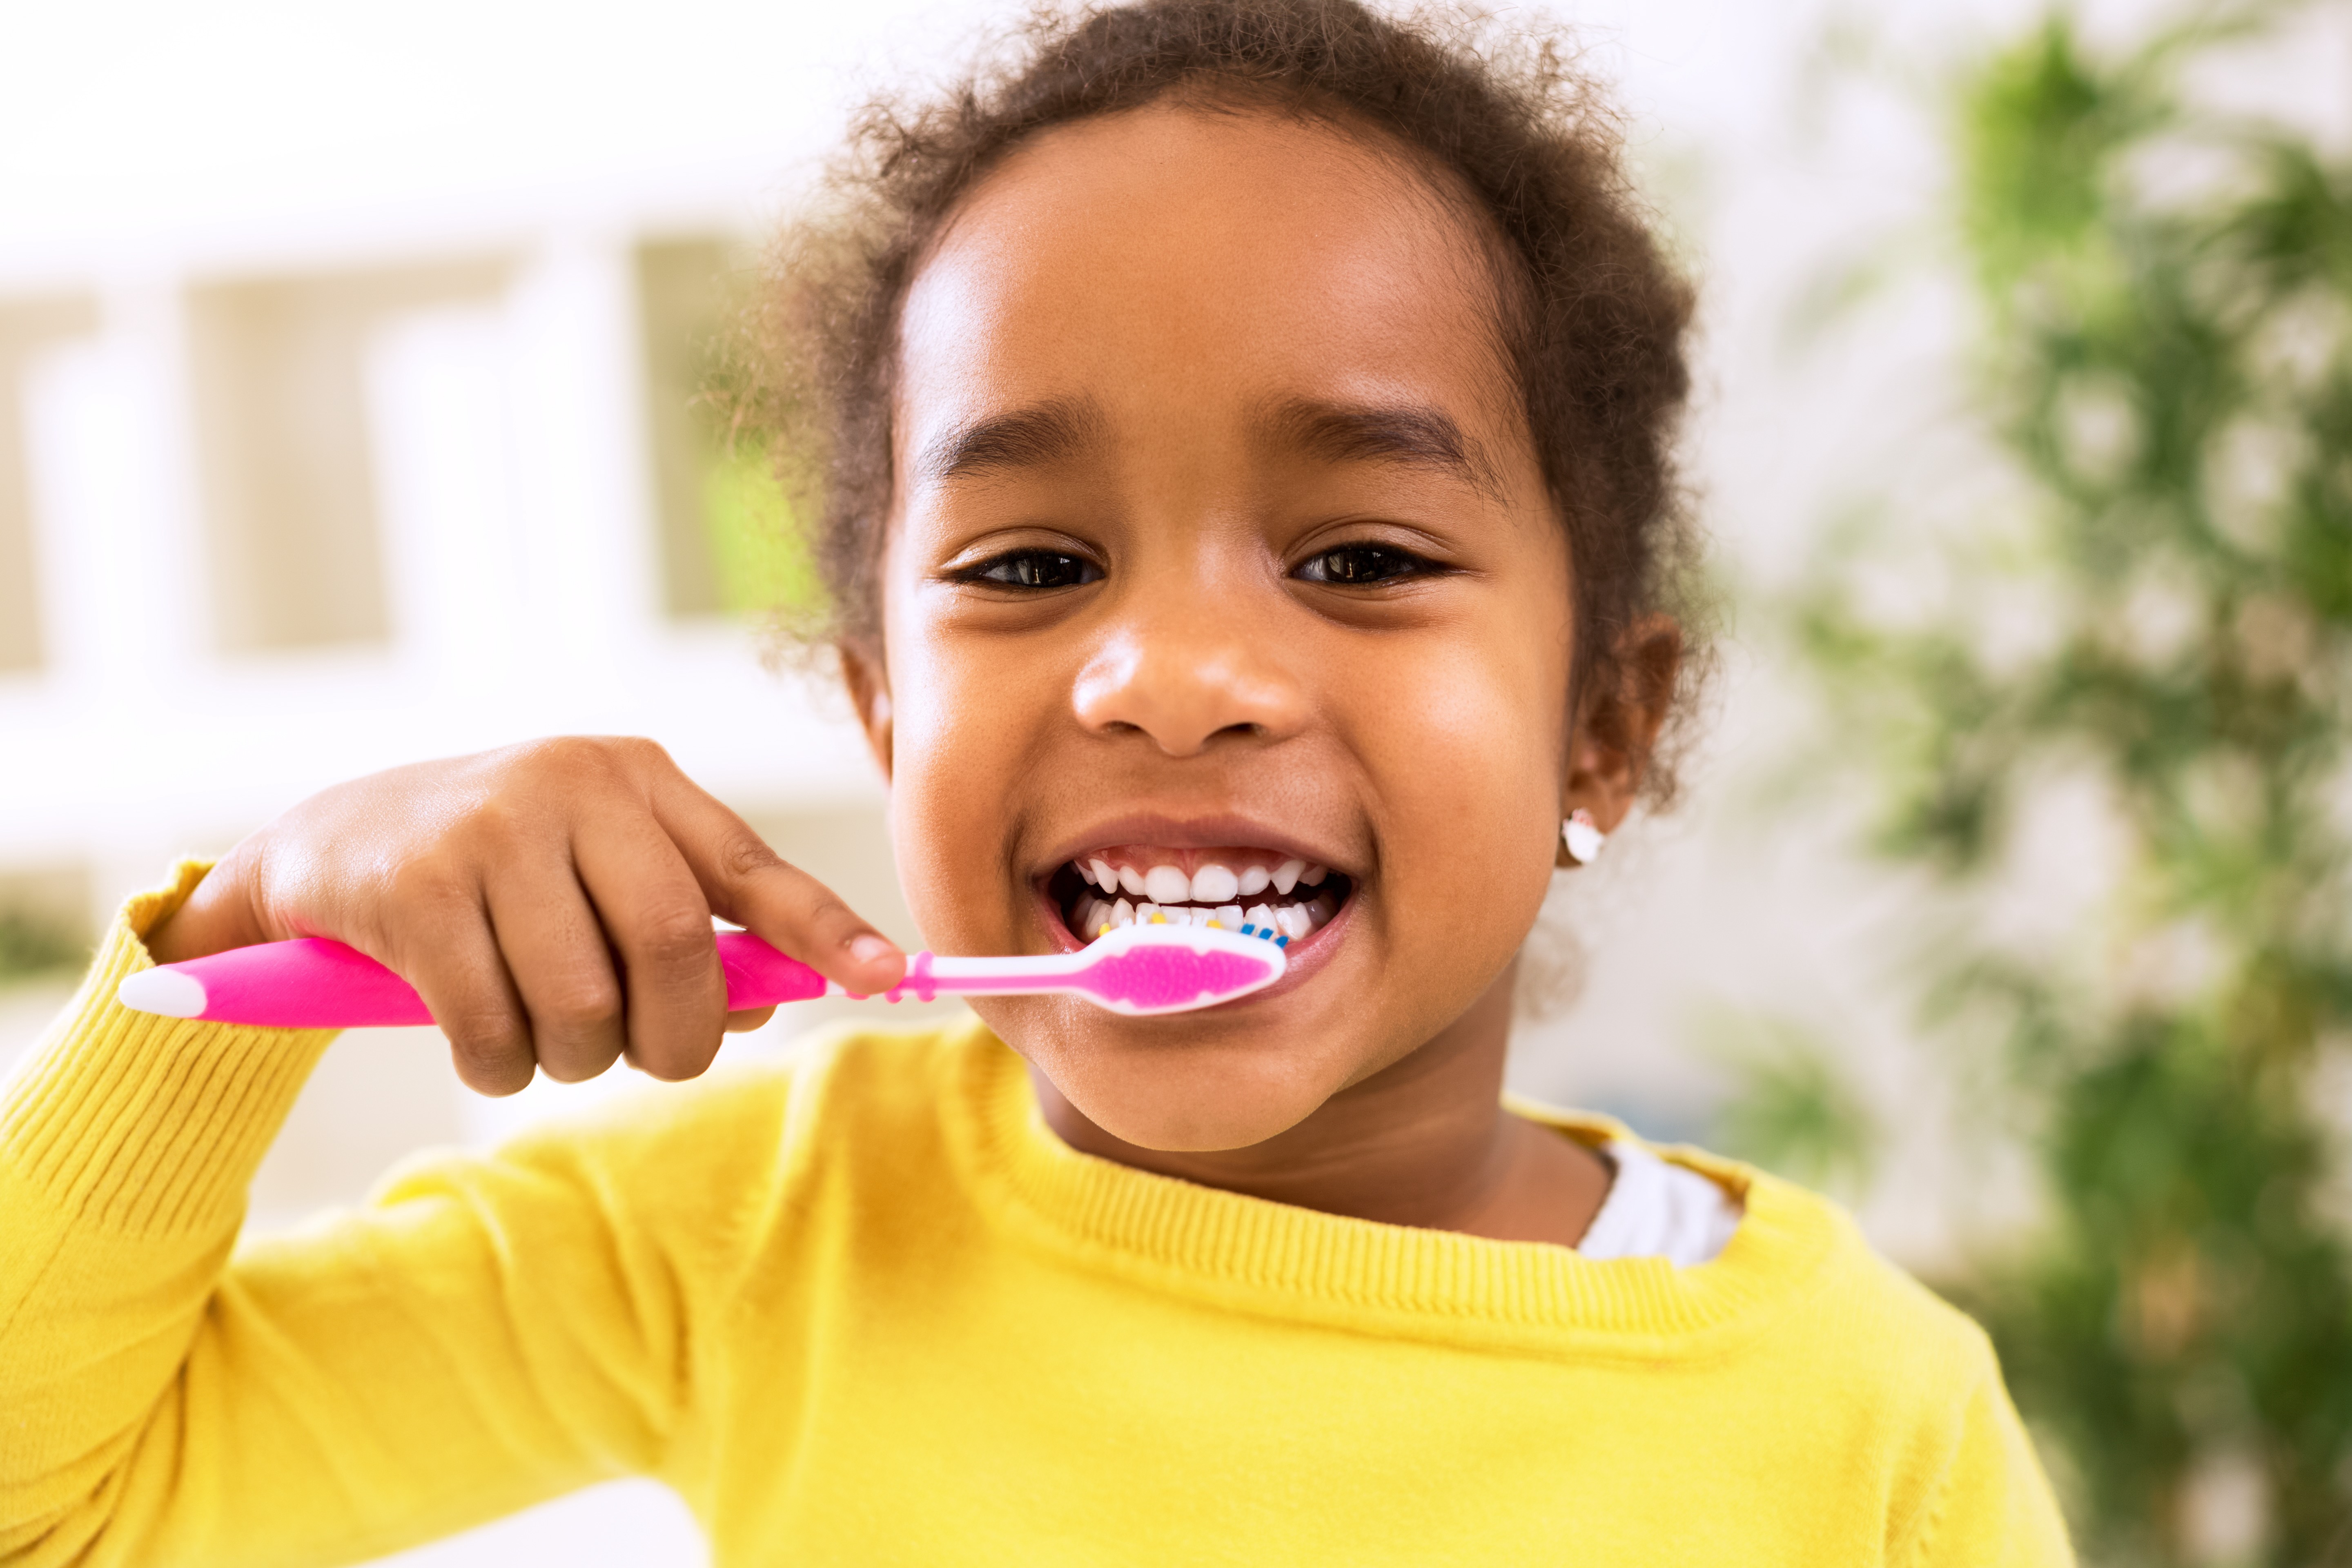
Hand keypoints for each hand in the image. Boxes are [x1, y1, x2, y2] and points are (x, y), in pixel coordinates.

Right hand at [144, 738, 905, 1093]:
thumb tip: (773, 1001)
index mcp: (640, 780)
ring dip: (571, 1057)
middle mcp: (575, 786)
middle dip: (674, 1035)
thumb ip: (692, 928)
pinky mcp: (417, 888)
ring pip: (583, 1002)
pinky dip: (498, 1063)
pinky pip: (493, 1027)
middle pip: (675, 949)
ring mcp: (491, 830)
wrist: (330, 846)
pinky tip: (477, 1035)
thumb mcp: (599, 871)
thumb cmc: (498, 872)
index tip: (890, 978)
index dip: (826, 931)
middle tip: (648, 1057)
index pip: (756, 867)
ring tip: (541, 1036)